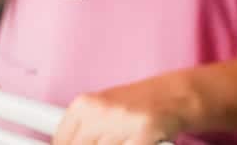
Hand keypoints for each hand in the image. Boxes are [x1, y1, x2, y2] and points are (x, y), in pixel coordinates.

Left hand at [54, 75, 198, 144]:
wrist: (175, 95)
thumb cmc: (138, 105)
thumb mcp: (102, 111)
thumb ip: (83, 131)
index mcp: (83, 104)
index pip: (61, 141)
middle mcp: (99, 111)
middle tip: (112, 141)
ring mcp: (121, 122)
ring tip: (127, 139)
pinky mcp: (143, 131)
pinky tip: (141, 141)